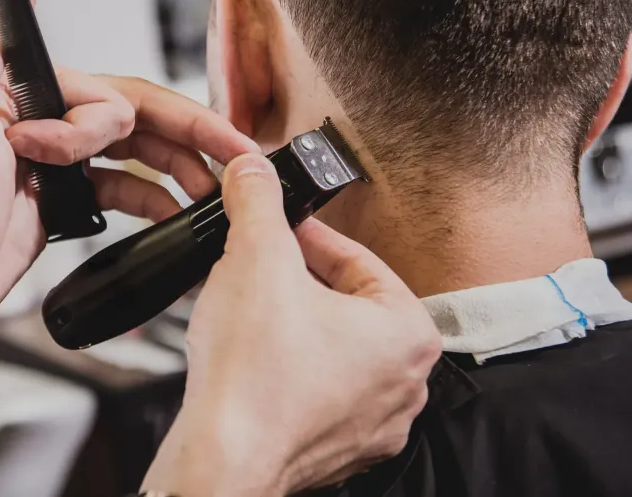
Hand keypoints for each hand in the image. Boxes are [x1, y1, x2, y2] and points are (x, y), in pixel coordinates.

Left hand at [0, 0, 257, 334]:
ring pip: (139, 151)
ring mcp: (60, 163)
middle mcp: (49, 121)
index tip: (206, 139)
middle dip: (192, 136)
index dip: (138, 125)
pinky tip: (176, 215)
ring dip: (180, 168)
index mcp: (28, 94)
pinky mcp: (66, 200)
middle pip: (138, 117)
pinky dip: (154, 200)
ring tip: (213, 195)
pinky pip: (124, 189)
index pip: (107, 98)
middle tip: (238, 155)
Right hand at [143, 154, 441, 496]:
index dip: (307, 234)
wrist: (222, 461)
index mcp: (409, 333)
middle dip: (296, 277)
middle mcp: (404, 383)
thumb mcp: (256, 259)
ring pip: (328, 345)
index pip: (357, 259)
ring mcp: (372, 422)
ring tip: (246, 305)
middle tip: (256, 262)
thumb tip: (254, 170)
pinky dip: (284, 365)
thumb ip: (259, 202)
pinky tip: (249, 354)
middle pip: (345, 302)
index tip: (277, 225)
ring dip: (288, 319)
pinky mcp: (335, 448)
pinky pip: (313, 387)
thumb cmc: (254, 378)